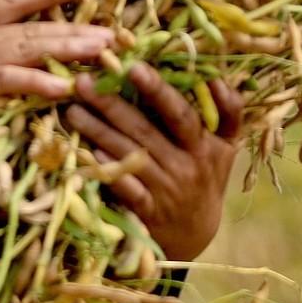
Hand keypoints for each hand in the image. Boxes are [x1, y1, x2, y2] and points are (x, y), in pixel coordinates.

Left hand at [65, 62, 243, 261]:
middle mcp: (185, 167)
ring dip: (98, 131)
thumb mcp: (225, 147)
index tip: (133, 66)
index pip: (180, 114)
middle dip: (112, 104)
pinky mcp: (146, 212)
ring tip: (73, 109)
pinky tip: (87, 152)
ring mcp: (164, 191)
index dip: (158, 90)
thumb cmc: (205, 178)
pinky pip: (124, 188)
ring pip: (128, 156)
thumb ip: (228, 111)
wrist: (195, 236)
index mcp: (204, 146)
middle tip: (83, 82)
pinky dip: (108, 170)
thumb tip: (216, 76)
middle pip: (145, 131)